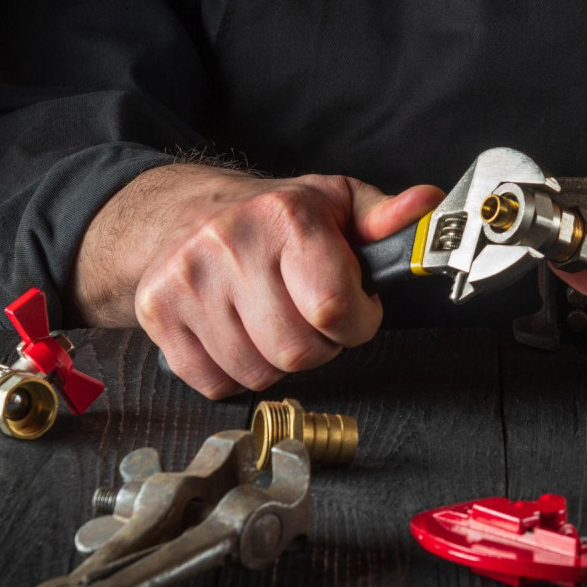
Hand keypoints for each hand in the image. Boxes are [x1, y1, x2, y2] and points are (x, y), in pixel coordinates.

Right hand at [70, 164, 442, 397]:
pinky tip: (241, 335)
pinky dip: (236, 373)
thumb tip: (429, 205)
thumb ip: (386, 217)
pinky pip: (215, 383)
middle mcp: (230, 244)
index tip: (357, 310)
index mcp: (286, 217)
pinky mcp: (157, 312)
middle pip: (297, 350)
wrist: (182, 212)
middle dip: (321, 345)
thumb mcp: (336, 203)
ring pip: (258, 373)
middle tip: (315, 319)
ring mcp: (188, 281)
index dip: (358, 322)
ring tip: (277, 322)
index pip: (334, 307)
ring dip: (279, 361)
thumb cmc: (272, 215)